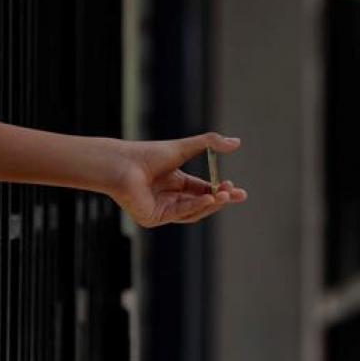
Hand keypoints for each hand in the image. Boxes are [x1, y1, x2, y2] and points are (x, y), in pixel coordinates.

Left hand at [111, 132, 247, 227]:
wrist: (120, 163)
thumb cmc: (147, 154)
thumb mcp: (184, 147)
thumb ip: (210, 143)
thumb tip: (237, 142)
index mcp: (176, 184)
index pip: (204, 190)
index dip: (222, 191)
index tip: (238, 189)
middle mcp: (170, 198)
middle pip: (202, 203)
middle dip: (221, 199)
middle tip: (239, 194)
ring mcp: (162, 210)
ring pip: (194, 212)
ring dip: (211, 204)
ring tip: (225, 195)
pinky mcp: (153, 218)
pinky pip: (179, 214)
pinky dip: (195, 206)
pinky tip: (208, 197)